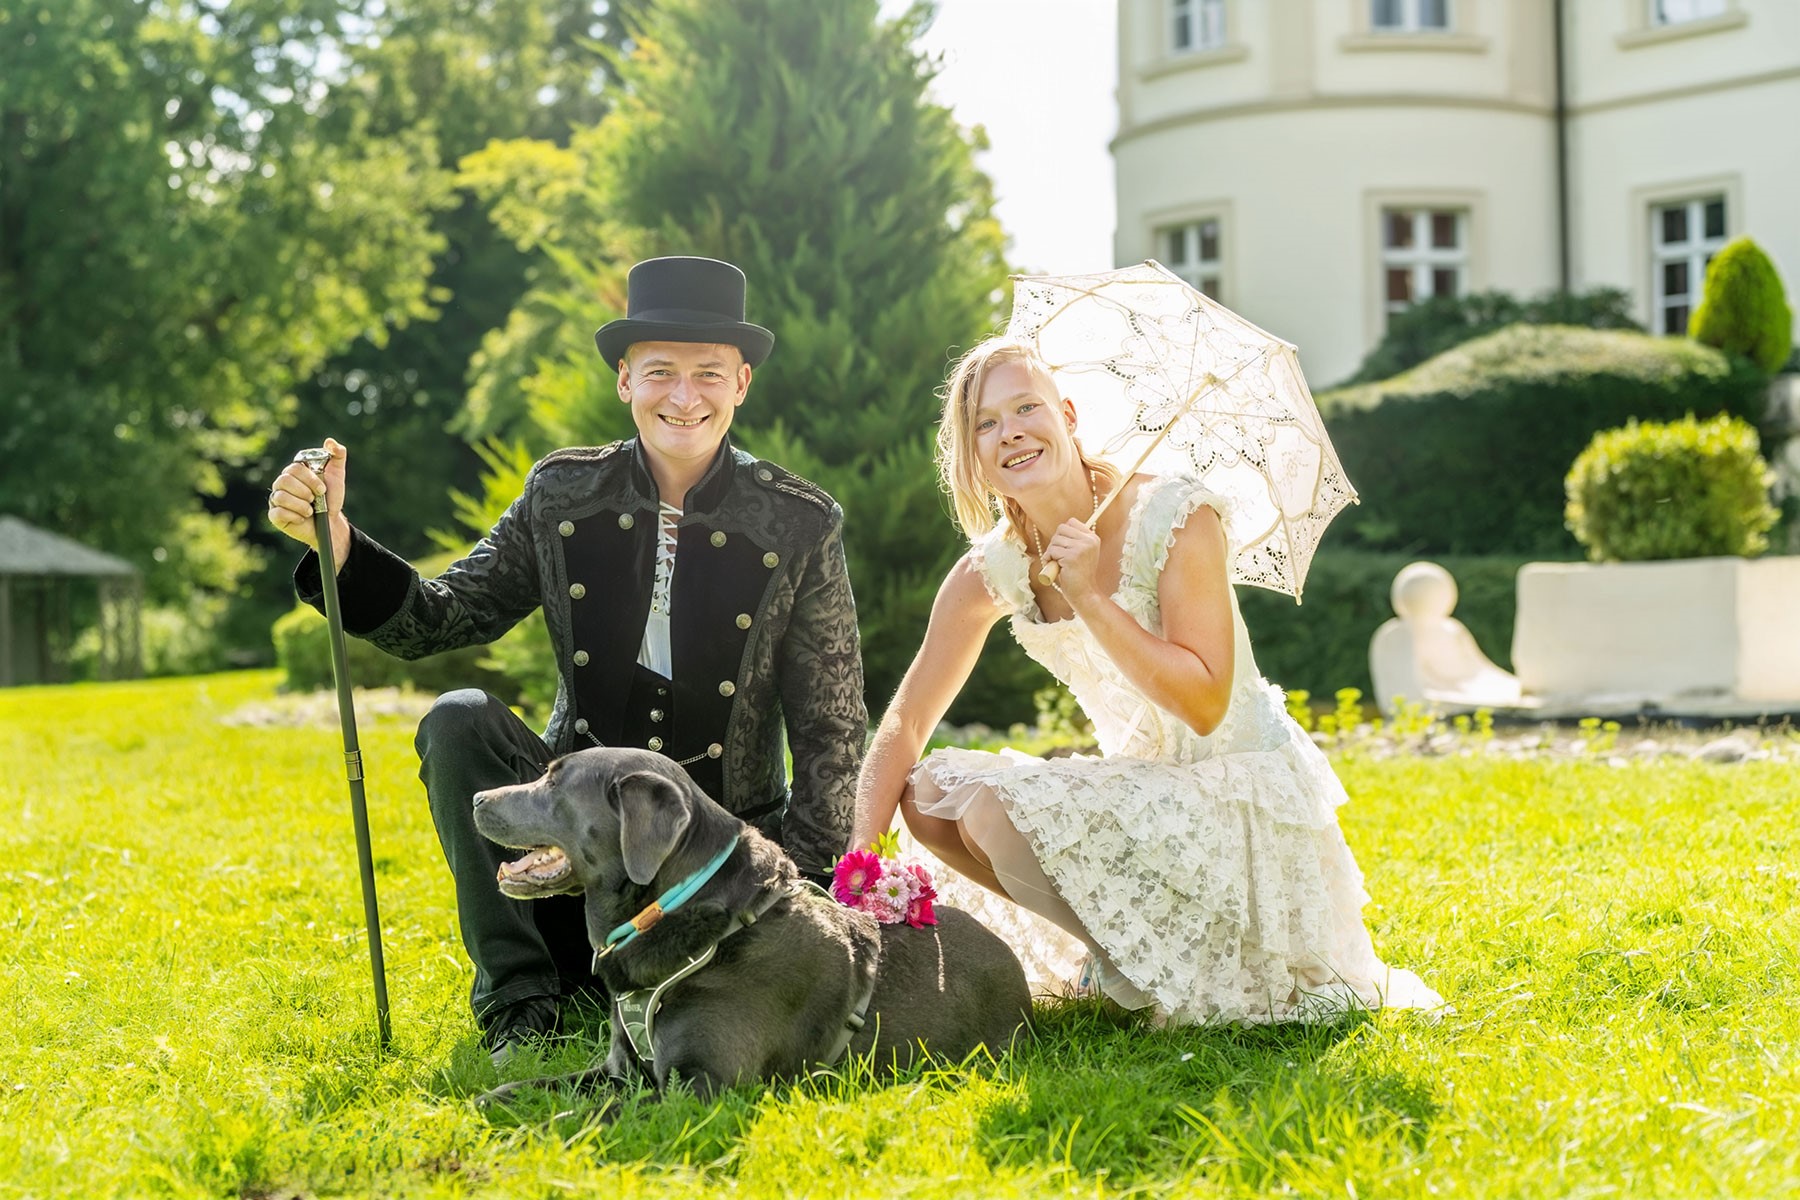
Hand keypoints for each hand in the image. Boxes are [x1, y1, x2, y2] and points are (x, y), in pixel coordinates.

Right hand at [268, 437, 350, 567]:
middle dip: (305, 492)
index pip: (294, 468)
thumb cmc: (331, 497)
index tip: (322, 489)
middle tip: (315, 498)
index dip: (309, 479)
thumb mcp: (337, 475)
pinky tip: (302, 518)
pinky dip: (294, 516)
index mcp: (294, 472)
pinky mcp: (275, 516)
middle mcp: (282, 484)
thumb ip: (337, 456)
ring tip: (311, 510)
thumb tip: (330, 442)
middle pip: (284, 480)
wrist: (331, 522)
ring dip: (301, 505)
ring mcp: (276, 499)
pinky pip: (278, 513)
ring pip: (280, 497)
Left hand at [1040, 518, 1104, 604]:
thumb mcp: (1082, 553)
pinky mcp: (1071, 557)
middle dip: (1055, 542)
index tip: (1063, 547)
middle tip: (1057, 555)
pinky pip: (1052, 551)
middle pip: (1061, 528)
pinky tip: (1054, 567)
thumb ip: (1075, 540)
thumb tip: (1061, 528)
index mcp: (1093, 538)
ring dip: (1051, 552)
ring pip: (1055, 540)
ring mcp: (1081, 548)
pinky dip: (1048, 559)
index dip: (1063, 533)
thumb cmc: (1078, 574)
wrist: (1084, 593)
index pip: (1071, 522)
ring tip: (1057, 563)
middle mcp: (1089, 541)